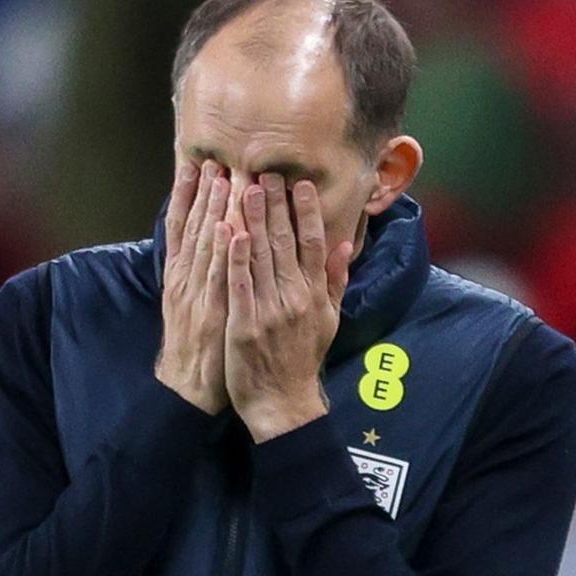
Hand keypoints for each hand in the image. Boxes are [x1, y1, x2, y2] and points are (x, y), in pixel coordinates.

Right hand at [154, 161, 232, 413]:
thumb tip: (212, 239)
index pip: (183, 226)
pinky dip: (221, 252)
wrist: (188, 385)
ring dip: (212, 211)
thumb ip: (202, 271)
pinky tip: (226, 228)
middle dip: (202, 193)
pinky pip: (218, 278)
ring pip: (204, 246)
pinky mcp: (209, 312)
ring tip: (221, 178)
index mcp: (181, 274)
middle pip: (193, 228)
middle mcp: (184, 278)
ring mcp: (195, 294)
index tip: (197, 165)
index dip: (188, 195)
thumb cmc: (199, 344)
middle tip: (213, 159)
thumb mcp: (193, 302)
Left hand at [224, 174, 353, 441]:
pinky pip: (239, 283)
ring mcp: (269, 310)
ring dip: (252, 219)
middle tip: (265, 172)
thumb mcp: (328, 320)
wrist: (282, 403)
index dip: (306, 212)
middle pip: (285, 242)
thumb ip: (335, 281)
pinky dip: (235, 256)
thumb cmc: (302, 359)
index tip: (300, 183)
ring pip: (260, 256)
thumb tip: (346, 245)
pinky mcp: (244, 324)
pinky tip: (228, 230)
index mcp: (314, 295)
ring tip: (244, 187)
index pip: (313, 244)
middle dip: (275, 205)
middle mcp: (294, 298)